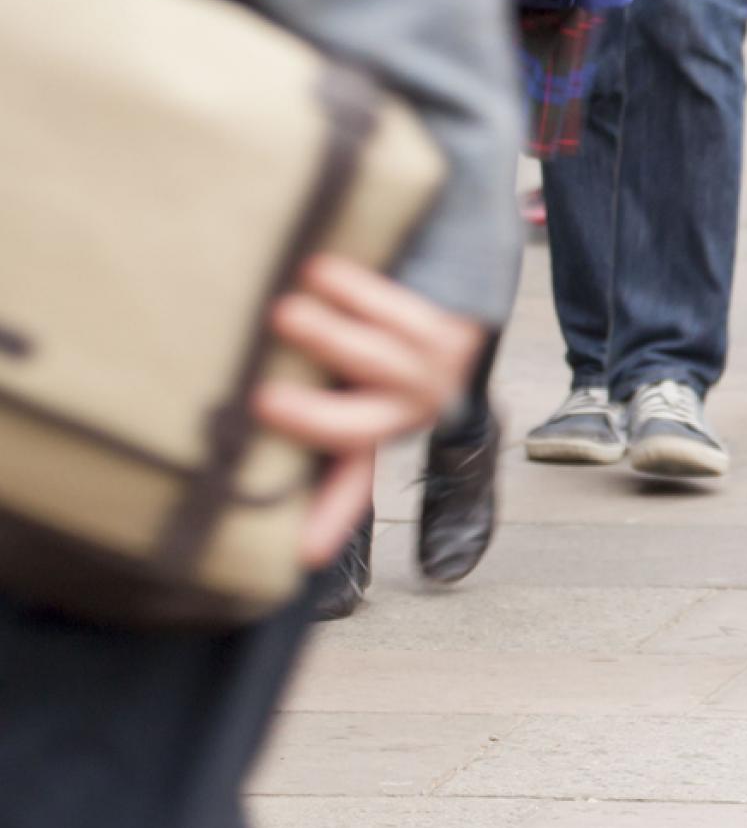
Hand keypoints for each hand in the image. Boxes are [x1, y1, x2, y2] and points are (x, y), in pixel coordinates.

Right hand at [254, 255, 484, 565]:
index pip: (346, 488)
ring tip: (282, 313)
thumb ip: (295, 399)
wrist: (451, 283)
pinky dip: (358, 292)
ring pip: (382, 362)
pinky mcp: (449, 329)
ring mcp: (433, 372)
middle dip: (314, 420)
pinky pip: (402, 312)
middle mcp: (407, 413)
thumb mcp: (334, 379)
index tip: (300, 556)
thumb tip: (212, 423)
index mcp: (375, 438)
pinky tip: (318, 271)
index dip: (324, 520)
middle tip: (262, 402)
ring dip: (330, 338)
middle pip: (358, 430)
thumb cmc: (368, 337)